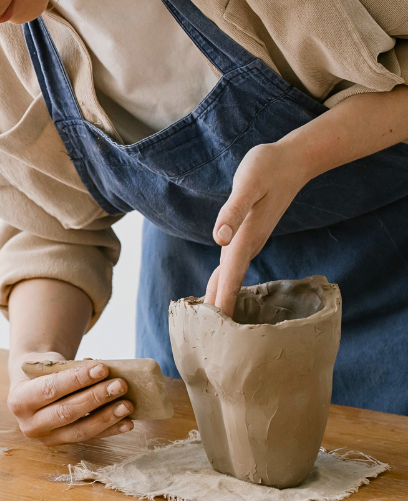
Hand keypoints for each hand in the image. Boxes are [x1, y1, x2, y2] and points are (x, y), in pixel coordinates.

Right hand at [7, 353, 132, 445]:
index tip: (103, 368)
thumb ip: (70, 368)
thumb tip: (102, 370)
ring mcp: (46, 438)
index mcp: (19, 399)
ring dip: (107, 418)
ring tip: (127, 404)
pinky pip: (89, 438)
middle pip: (66, 412)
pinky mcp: (62, 445)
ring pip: (80, 431)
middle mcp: (29, 424)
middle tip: (120, 385)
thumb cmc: (43, 371)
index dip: (78, 379)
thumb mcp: (48, 365)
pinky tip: (127, 422)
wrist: (31, 387)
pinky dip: (110, 430)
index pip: (51, 389)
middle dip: (96, 398)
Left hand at [206, 142, 309, 315]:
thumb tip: (218, 238)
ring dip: (220, 297)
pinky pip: (233, 266)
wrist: (293, 160)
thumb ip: (233, 211)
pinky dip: (224, 281)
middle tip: (206, 339)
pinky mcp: (249, 235)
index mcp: (245, 237)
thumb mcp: (248, 183)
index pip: (228, 277)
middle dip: (217, 309)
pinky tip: (220, 289)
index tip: (214, 331)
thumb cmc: (268, 167)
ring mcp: (249, 241)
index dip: (220, 302)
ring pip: (230, 275)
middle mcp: (247, 244)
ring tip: (207, 324)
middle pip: (228, 283)